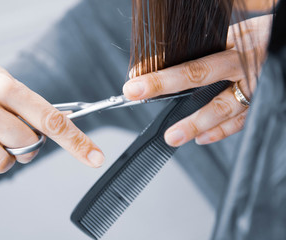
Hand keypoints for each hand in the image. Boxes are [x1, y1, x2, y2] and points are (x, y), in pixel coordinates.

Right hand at [0, 40, 103, 183]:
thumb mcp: (2, 79)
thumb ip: (29, 105)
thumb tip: (61, 124)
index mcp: (3, 85)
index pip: (50, 119)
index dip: (77, 142)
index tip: (94, 157)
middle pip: (26, 144)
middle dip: (29, 146)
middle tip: (18, 135)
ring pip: (1, 163)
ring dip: (6, 160)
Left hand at [123, 15, 271, 146]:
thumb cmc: (266, 38)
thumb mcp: (240, 32)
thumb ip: (214, 43)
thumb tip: (175, 52)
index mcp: (237, 45)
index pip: (193, 63)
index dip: (161, 76)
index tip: (134, 84)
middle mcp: (245, 66)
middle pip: (199, 77)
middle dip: (165, 88)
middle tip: (138, 97)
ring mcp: (256, 87)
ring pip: (223, 109)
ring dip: (196, 125)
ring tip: (173, 136)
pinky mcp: (263, 102)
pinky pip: (242, 121)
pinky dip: (221, 131)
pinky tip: (203, 138)